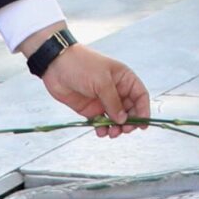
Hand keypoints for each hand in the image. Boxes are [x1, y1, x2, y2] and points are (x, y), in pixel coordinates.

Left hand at [36, 40, 150, 138]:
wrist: (55, 64)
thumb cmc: (81, 65)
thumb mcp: (101, 81)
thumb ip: (113, 102)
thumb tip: (123, 120)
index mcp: (123, 78)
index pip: (140, 96)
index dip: (143, 110)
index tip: (143, 124)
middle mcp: (115, 90)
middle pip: (130, 110)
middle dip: (129, 122)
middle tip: (125, 130)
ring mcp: (103, 100)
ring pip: (116, 119)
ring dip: (116, 128)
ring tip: (111, 133)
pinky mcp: (90, 108)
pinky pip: (101, 122)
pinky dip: (103, 129)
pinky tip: (100, 132)